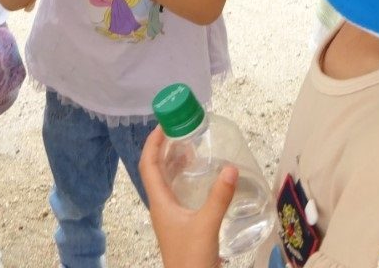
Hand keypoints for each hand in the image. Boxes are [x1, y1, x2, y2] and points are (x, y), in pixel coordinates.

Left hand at [139, 126, 237, 267]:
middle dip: (165, 149)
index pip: (148, 165)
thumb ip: (218, 197)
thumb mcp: (206, 226)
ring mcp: (171, 217)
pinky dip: (187, 180)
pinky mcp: (182, 224)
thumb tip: (230, 167)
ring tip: (191, 148)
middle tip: (181, 131)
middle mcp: (162, 207)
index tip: (163, 124)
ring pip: (168, 182)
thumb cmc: (192, 258)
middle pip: (156, 171)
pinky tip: (203, 178)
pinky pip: (179, 194)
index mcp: (159, 203)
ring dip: (175, 163)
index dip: (152, 143)